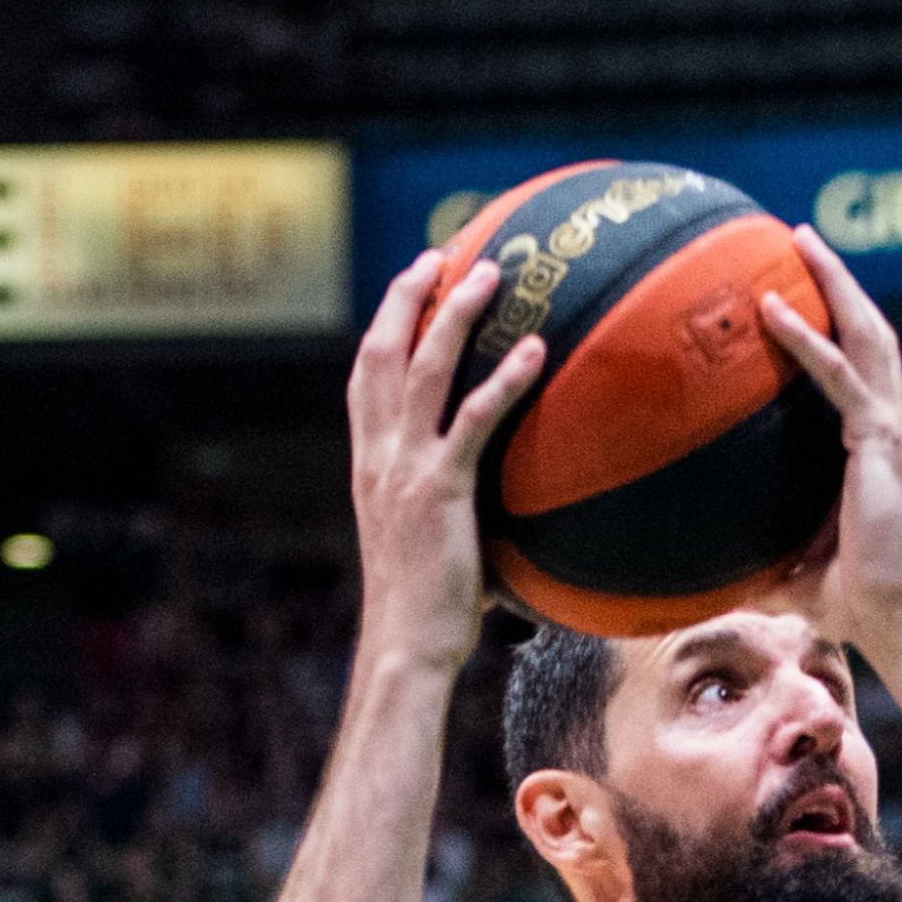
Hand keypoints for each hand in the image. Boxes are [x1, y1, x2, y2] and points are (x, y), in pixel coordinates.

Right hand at [346, 249, 548, 671]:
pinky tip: (535, 351)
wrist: (405, 646)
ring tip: (493, 275)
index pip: (366, 377)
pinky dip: (504, 380)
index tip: (409, 288)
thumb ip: (450, 511)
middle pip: (384, 351)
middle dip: (409, 296)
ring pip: (425, 368)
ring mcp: (405, 468)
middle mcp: (378, 454)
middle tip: (443, 256)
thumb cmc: (426, 611)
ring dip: (457, 314)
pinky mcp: (440, 490)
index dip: (384, 326)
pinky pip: (475, 420)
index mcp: (369, 463)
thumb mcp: (429, 544)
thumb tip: (502, 508)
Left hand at [754, 226, 901, 647]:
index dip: (833, 324)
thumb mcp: (790, 569)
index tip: (800, 291)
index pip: (855, 368)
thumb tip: (703, 580)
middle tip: (803, 239)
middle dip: (839, 281)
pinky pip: (838, 375)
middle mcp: (885, 425)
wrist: (897, 613)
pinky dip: (807, 339)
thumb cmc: (853, 600)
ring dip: (835, 283)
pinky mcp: (879, 438)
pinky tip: (774, 309)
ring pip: (866, 334)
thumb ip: (755, 561)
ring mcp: (887, 427)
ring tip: (802, 241)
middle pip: (868, 332)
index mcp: (872, 445)